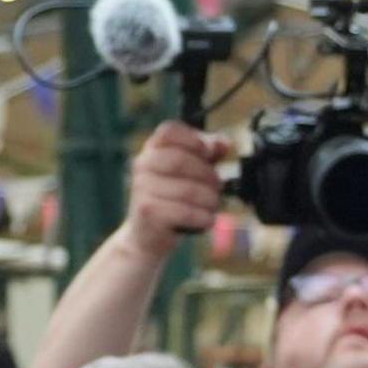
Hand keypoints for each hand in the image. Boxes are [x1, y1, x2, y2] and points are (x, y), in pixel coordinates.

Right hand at [125, 122, 230, 253]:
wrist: (146, 237)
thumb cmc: (171, 200)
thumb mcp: (189, 173)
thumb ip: (207, 155)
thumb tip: (225, 143)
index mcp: (152, 149)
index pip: (169, 131)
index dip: (193, 139)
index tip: (208, 153)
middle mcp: (142, 165)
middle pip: (181, 160)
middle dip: (208, 174)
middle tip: (218, 186)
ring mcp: (142, 189)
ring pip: (188, 190)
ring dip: (210, 199)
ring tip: (212, 205)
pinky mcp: (148, 212)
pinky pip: (185, 212)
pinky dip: (203, 217)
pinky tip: (205, 220)